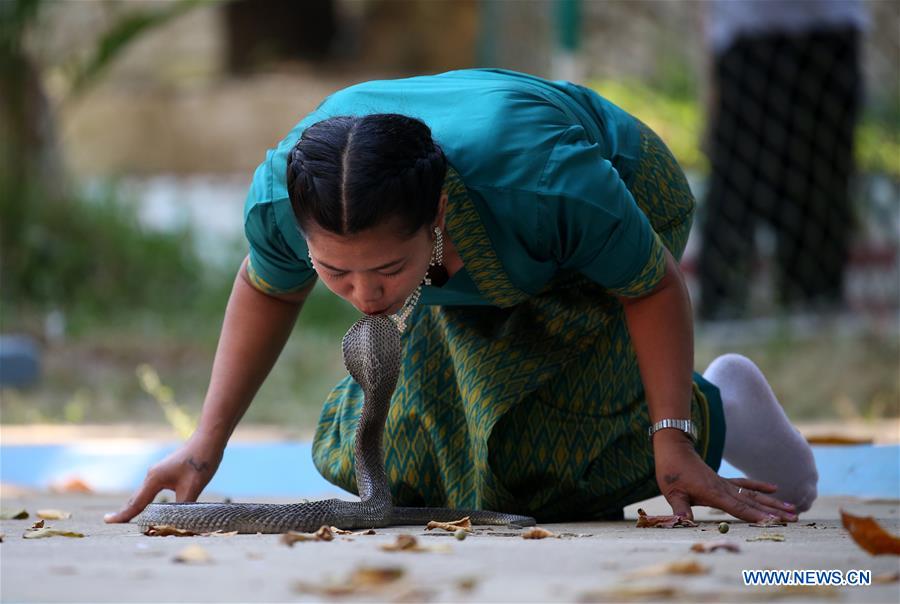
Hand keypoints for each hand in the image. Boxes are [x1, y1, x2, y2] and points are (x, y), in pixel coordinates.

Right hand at [103, 433, 223, 523]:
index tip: (107, 522)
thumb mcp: (193, 487)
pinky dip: (145, 499)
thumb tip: (179, 525)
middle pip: (136, 498)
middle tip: (110, 522)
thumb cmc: (201, 462)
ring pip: (143, 493)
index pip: (137, 503)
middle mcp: (152, 475)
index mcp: (155, 479)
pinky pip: (151, 490)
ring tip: (124, 517)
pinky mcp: (166, 472)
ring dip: (135, 506)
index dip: (123, 515)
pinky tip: (146, 505)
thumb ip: (182, 507)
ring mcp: (158, 473)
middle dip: (125, 511)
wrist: (209, 440)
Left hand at [653, 430, 797, 522]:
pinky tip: (775, 488)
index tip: (773, 522)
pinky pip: (745, 484)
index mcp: (713, 494)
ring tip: (792, 509)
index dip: (755, 516)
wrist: (673, 449)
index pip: (738, 508)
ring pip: (754, 494)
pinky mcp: (723, 480)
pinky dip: (759, 485)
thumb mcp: (671, 492)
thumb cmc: (671, 473)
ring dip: (773, 502)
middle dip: (774, 511)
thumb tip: (684, 522)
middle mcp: (724, 489)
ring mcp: (725, 484)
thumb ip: (680, 508)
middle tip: (794, 518)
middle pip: (753, 502)